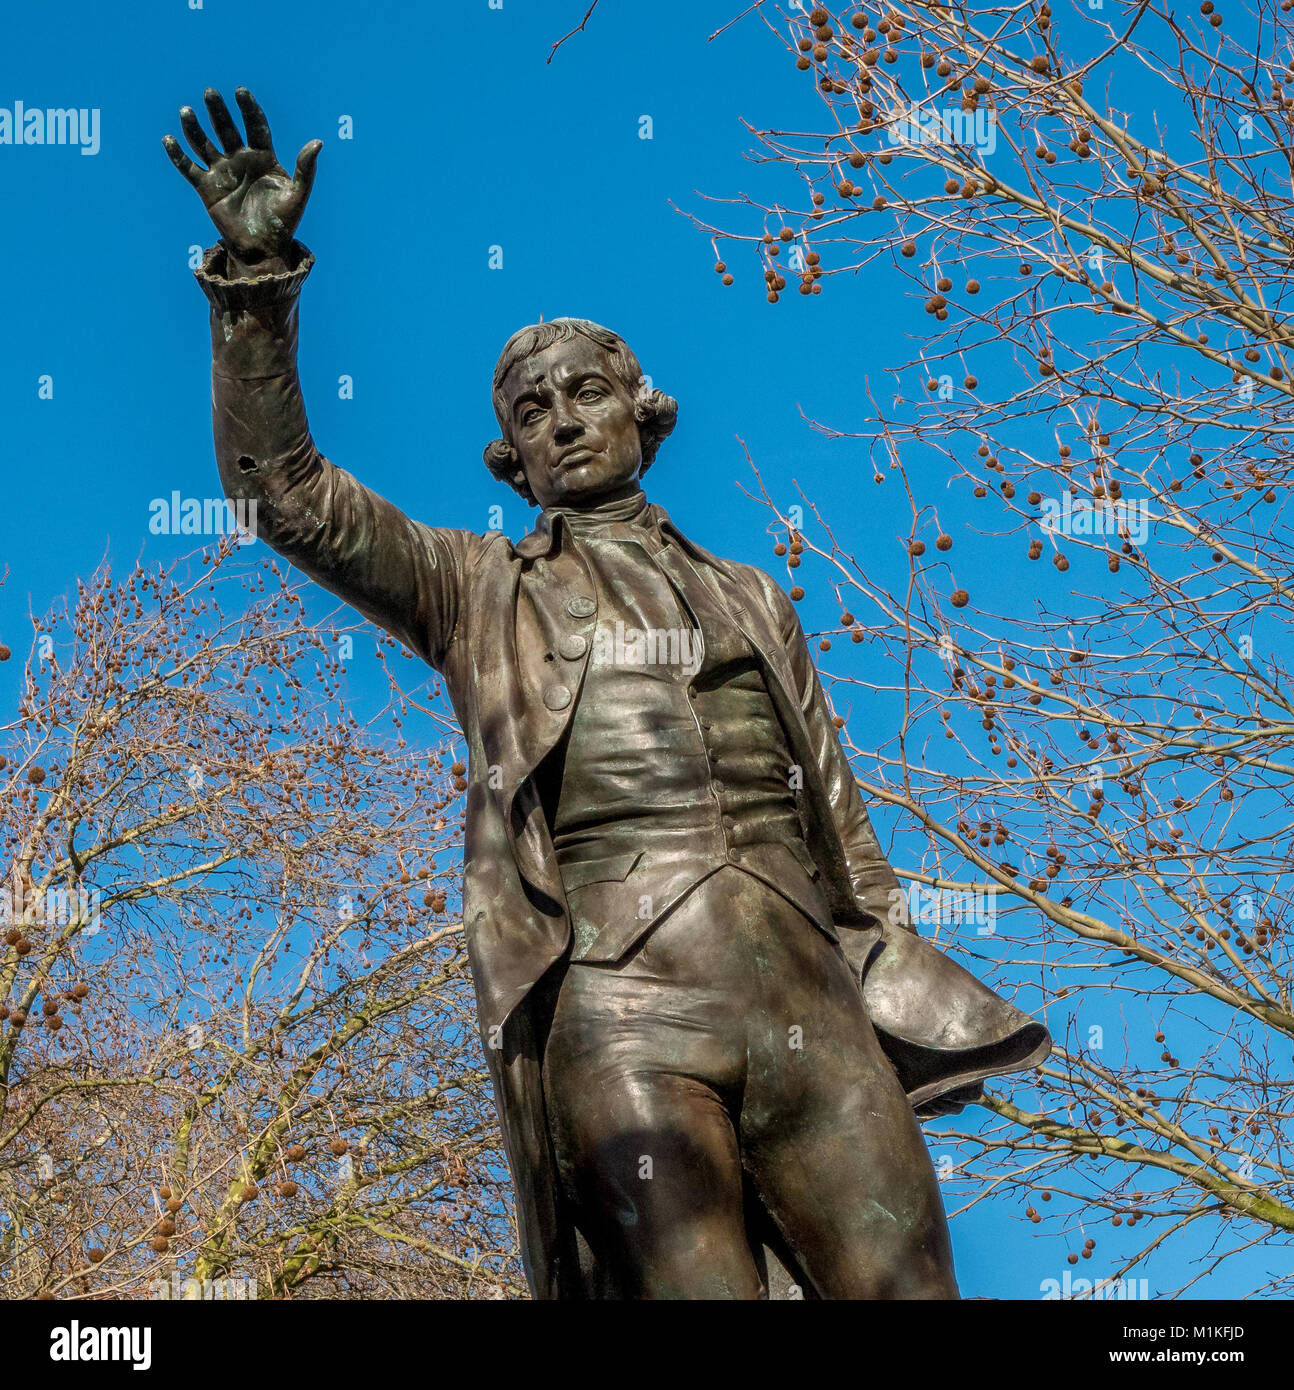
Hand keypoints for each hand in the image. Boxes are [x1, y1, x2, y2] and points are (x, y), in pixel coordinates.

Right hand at [163, 87, 320, 274]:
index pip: (255, 126)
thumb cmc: (283, 223)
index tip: (241, 92)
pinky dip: (177, 155)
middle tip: (211, 93)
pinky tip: (169, 139)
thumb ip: (306, 169)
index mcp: (263, 158)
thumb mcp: (298, 195)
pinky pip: (188, 168)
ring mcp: (222, 173)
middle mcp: (240, 160)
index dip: (248, 108)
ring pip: (204, 143)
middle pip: (226, 128)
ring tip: (187, 111)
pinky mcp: (206, 188)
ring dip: (194, 127)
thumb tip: (318, 142)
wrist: (263, 249)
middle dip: (218, 111)